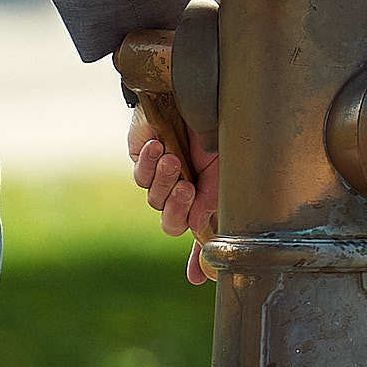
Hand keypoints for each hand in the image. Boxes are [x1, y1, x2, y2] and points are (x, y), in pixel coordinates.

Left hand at [128, 105, 220, 284]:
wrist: (195, 87)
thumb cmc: (220, 124)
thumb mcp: (226, 168)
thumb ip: (213, 205)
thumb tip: (200, 241)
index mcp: (211, 195)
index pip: (204, 234)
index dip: (201, 260)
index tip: (199, 278)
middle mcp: (187, 189)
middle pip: (172, 223)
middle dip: (177, 210)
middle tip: (187, 189)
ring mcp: (163, 176)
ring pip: (155, 200)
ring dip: (164, 181)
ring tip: (174, 159)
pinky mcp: (143, 158)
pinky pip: (140, 176)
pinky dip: (149, 163)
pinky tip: (159, 145)